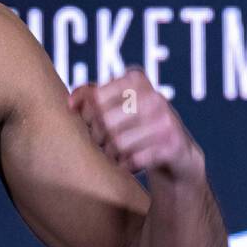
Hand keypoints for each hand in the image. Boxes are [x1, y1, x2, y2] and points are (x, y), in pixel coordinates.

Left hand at [67, 65, 203, 181]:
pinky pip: (135, 159)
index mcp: (135, 80)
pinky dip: (126, 166)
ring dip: (110, 154)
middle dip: (96, 138)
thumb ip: (91, 95)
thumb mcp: (116, 103)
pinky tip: (126, 165)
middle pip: (104, 121)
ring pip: (118, 142)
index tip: (87, 125)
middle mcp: (154, 96)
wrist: (176, 151)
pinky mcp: (173, 145)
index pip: (95, 97)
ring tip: (111, 156)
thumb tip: (70, 103)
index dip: (85, 115)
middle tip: (99, 145)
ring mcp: (166, 120)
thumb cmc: (135, 124)